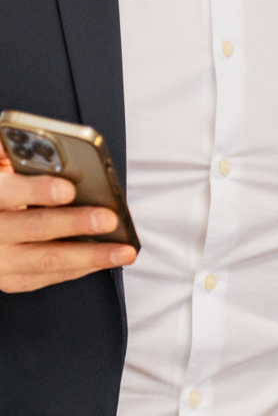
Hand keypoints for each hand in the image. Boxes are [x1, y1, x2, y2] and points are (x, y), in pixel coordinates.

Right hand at [0, 151, 136, 292]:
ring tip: (124, 250)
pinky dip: (81, 268)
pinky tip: (108, 259)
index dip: (37, 190)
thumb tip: (36, 139)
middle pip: (33, 227)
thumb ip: (14, 151)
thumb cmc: (2, 184)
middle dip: (74, 223)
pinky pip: (48, 276)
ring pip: (45, 260)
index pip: (7, 191)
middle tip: (109, 219)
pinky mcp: (11, 279)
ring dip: (89, 256)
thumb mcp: (0, 164)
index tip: (68, 189)